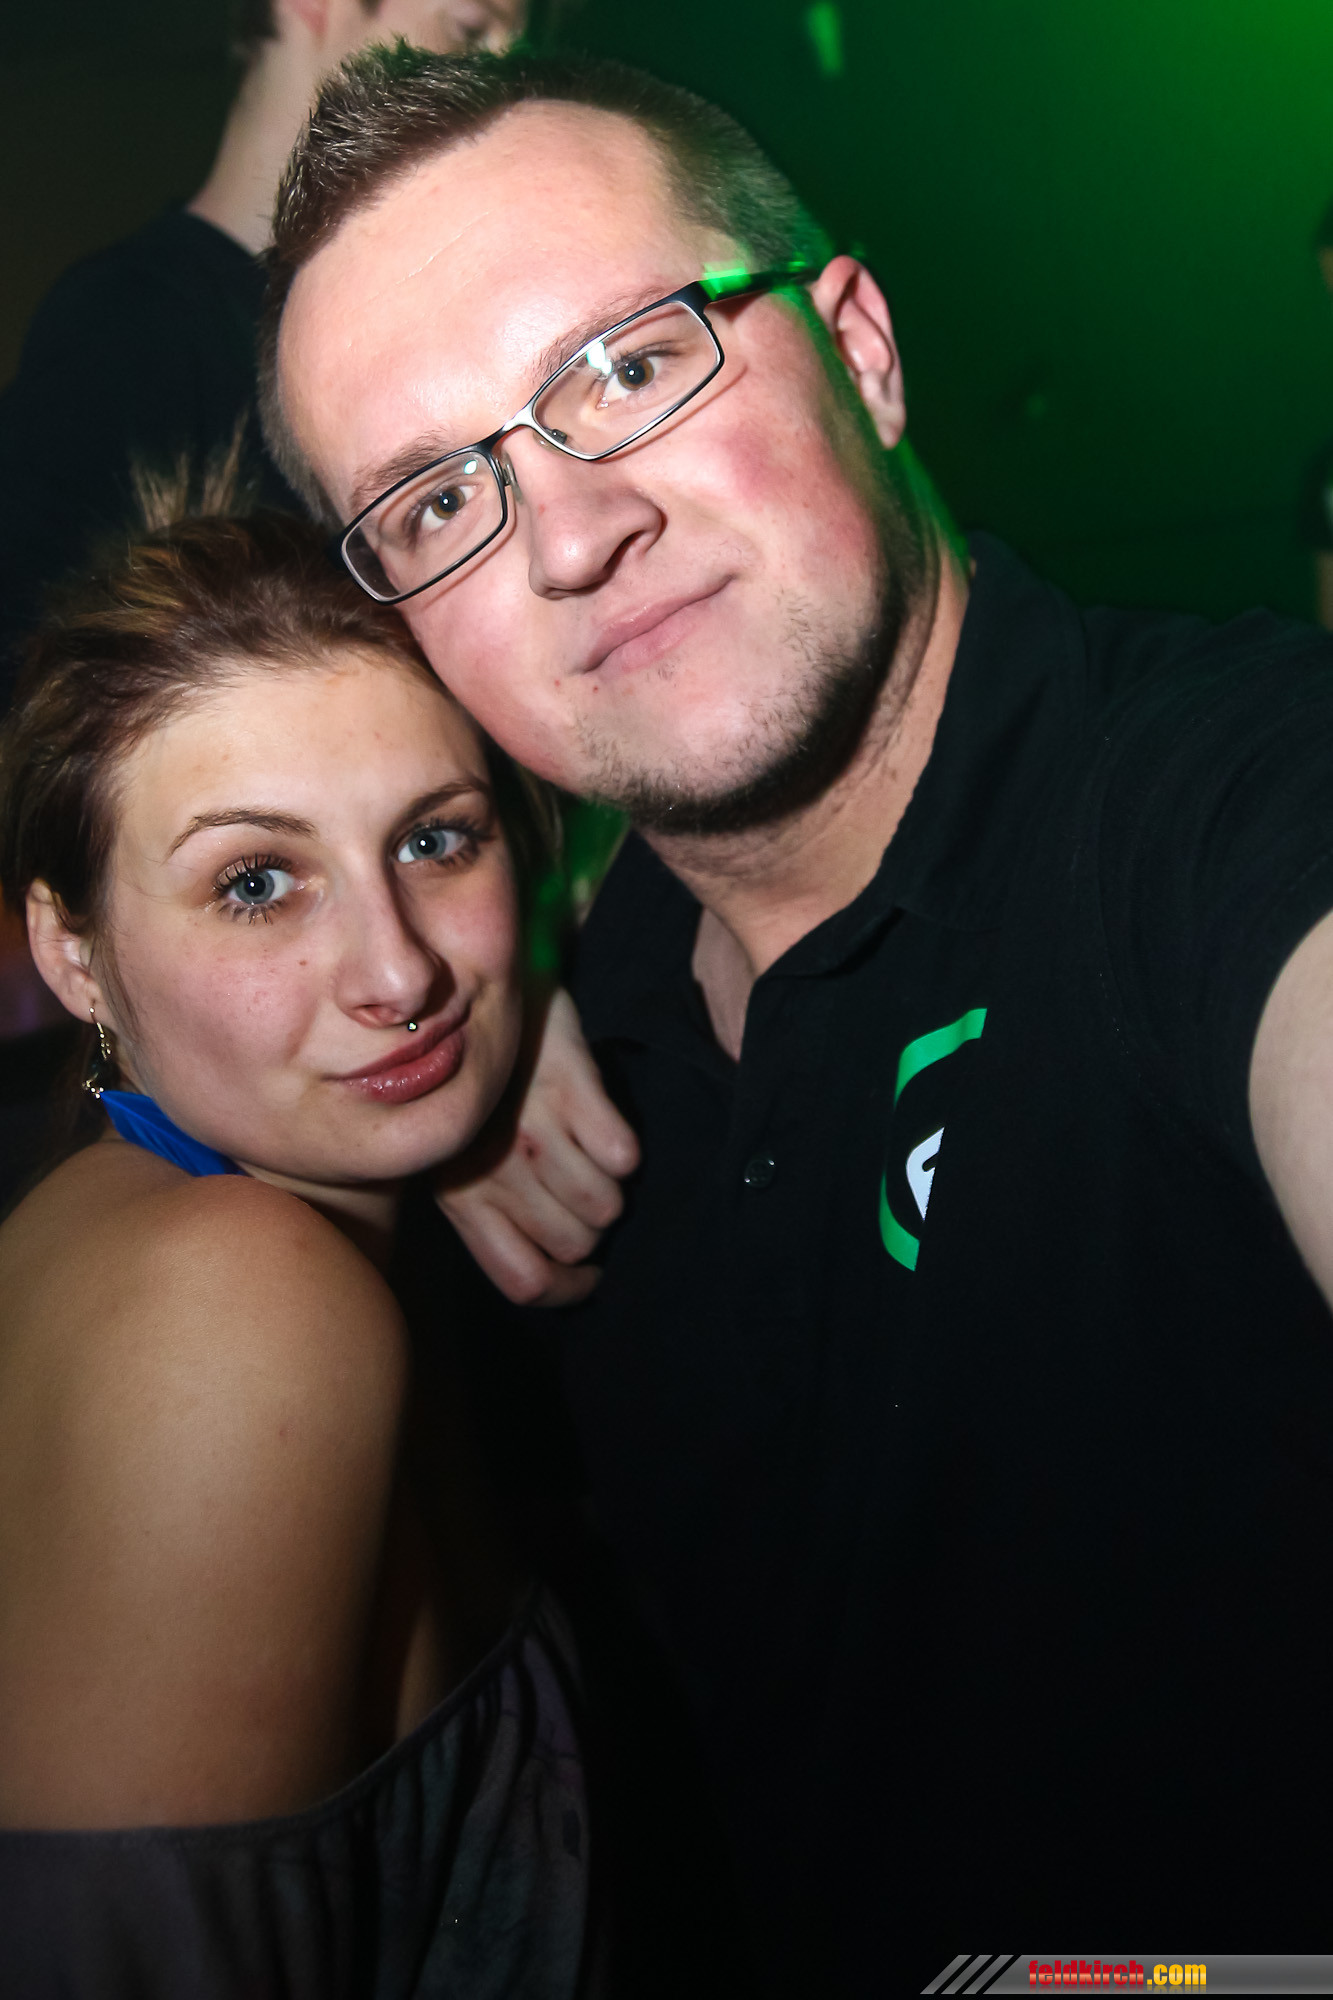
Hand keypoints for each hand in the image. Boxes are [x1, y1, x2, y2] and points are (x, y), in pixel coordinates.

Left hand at [436, 989, 639, 1305]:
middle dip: (590, 1228)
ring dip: (609, 1188)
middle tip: (582, 1193)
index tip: (589, 1274)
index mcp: (460, 1195)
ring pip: (604, 1205)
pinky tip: (603, 1128)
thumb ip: (493, 1214)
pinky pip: (621, 1155)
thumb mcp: (462, 1159)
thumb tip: (549, 1271)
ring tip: (590, 1157)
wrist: (470, 990)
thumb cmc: (471, 1094)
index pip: (525, 1280)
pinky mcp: (570, 1084)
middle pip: (575, 1244)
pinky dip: (622, 1148)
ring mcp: (532, 1128)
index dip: (568, 1289)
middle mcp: (493, 1170)